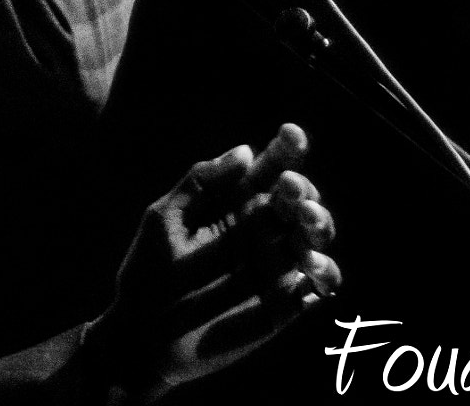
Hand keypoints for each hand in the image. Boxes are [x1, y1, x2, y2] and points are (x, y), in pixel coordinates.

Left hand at [87, 124, 341, 402]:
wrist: (143, 335)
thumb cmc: (148, 271)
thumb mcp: (164, 220)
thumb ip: (200, 184)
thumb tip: (244, 150)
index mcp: (232, 204)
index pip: (267, 170)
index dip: (284, 149)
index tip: (290, 133)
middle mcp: (261, 230)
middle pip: (300, 200)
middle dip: (303, 189)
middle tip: (291, 188)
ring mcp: (276, 264)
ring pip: (316, 237)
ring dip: (320, 224)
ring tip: (305, 219)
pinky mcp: (286, 302)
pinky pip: (321, 283)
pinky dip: (327, 271)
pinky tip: (312, 265)